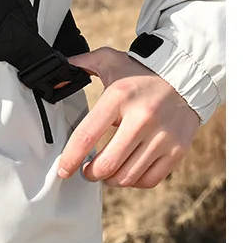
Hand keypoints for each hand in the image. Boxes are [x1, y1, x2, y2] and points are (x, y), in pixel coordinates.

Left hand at [57, 46, 200, 188]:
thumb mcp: (108, 60)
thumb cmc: (140, 71)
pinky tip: (127, 172)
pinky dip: (133, 182)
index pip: (88, 134)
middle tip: (86, 171)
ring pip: (127, 176)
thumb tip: (57, 72)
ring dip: (110, 180)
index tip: (64, 170)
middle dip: (90, 173)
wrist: (185, 74)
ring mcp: (162, 136)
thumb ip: (80, 64)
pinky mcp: (177, 149)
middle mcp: (142, 118)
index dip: (71, 157)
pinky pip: (149, 179)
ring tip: (105, 173)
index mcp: (119, 96)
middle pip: (108, 164)